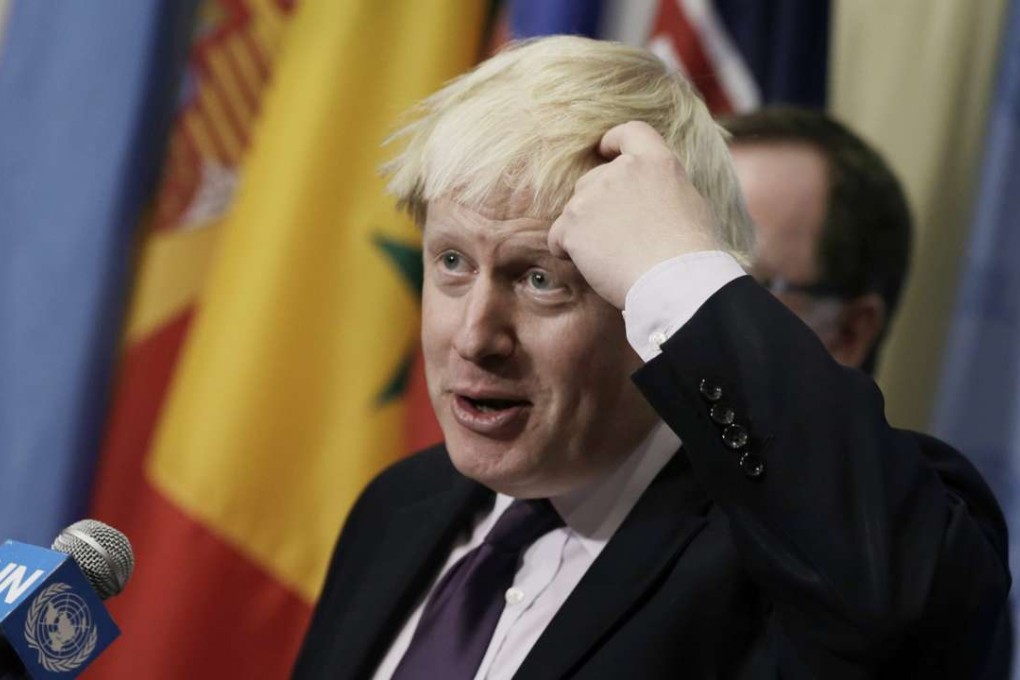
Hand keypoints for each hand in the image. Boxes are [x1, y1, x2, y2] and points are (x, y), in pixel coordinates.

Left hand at [547, 121, 717, 308]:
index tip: (603, 151)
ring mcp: (592, 196)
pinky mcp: (572, 225)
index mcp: (655, 162)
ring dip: (584, 230)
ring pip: (575, 209)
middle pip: (593, 180)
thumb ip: (662, 187)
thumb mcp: (689, 202)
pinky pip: (558, 236)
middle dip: (598, 205)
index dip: (612, 141)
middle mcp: (621, 171)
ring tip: (609, 256)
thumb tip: (650, 194)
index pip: (629, 132)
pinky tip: (588, 265)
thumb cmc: (690, 253)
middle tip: (616, 236)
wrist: (673, 281)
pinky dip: (566, 250)